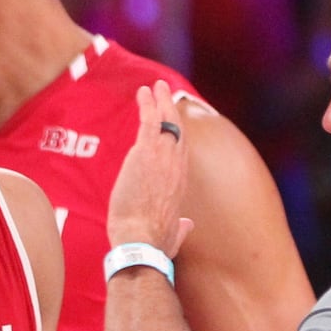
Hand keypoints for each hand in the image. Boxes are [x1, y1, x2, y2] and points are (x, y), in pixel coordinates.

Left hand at [106, 80, 193, 255]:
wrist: (142, 242)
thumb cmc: (155, 244)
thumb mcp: (174, 235)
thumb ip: (182, 227)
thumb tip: (188, 226)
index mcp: (180, 183)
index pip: (181, 152)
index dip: (177, 135)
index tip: (172, 122)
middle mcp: (176, 166)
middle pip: (177, 131)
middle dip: (171, 110)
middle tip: (165, 92)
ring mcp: (162, 158)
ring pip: (164, 122)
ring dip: (160, 101)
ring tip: (155, 86)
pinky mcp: (145, 154)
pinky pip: (148, 122)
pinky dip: (147, 105)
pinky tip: (144, 92)